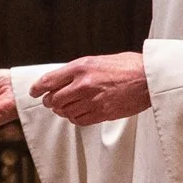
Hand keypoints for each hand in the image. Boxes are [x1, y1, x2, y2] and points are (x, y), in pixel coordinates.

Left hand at [31, 52, 149, 124]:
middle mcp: (83, 84)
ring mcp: (92, 100)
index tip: (33, 92)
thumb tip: (62, 79)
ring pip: (65, 112)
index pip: (49, 80)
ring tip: (66, 107)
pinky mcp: (102, 113)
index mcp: (81, 67)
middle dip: (50, 102)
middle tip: (50, 102)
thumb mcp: (98, 61)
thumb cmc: (126, 66)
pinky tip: (78, 113)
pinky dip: (75, 118)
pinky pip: (79, 120)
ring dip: (63, 111)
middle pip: (54, 99)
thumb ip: (78, 70)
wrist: (148, 79)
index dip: (37, 88)